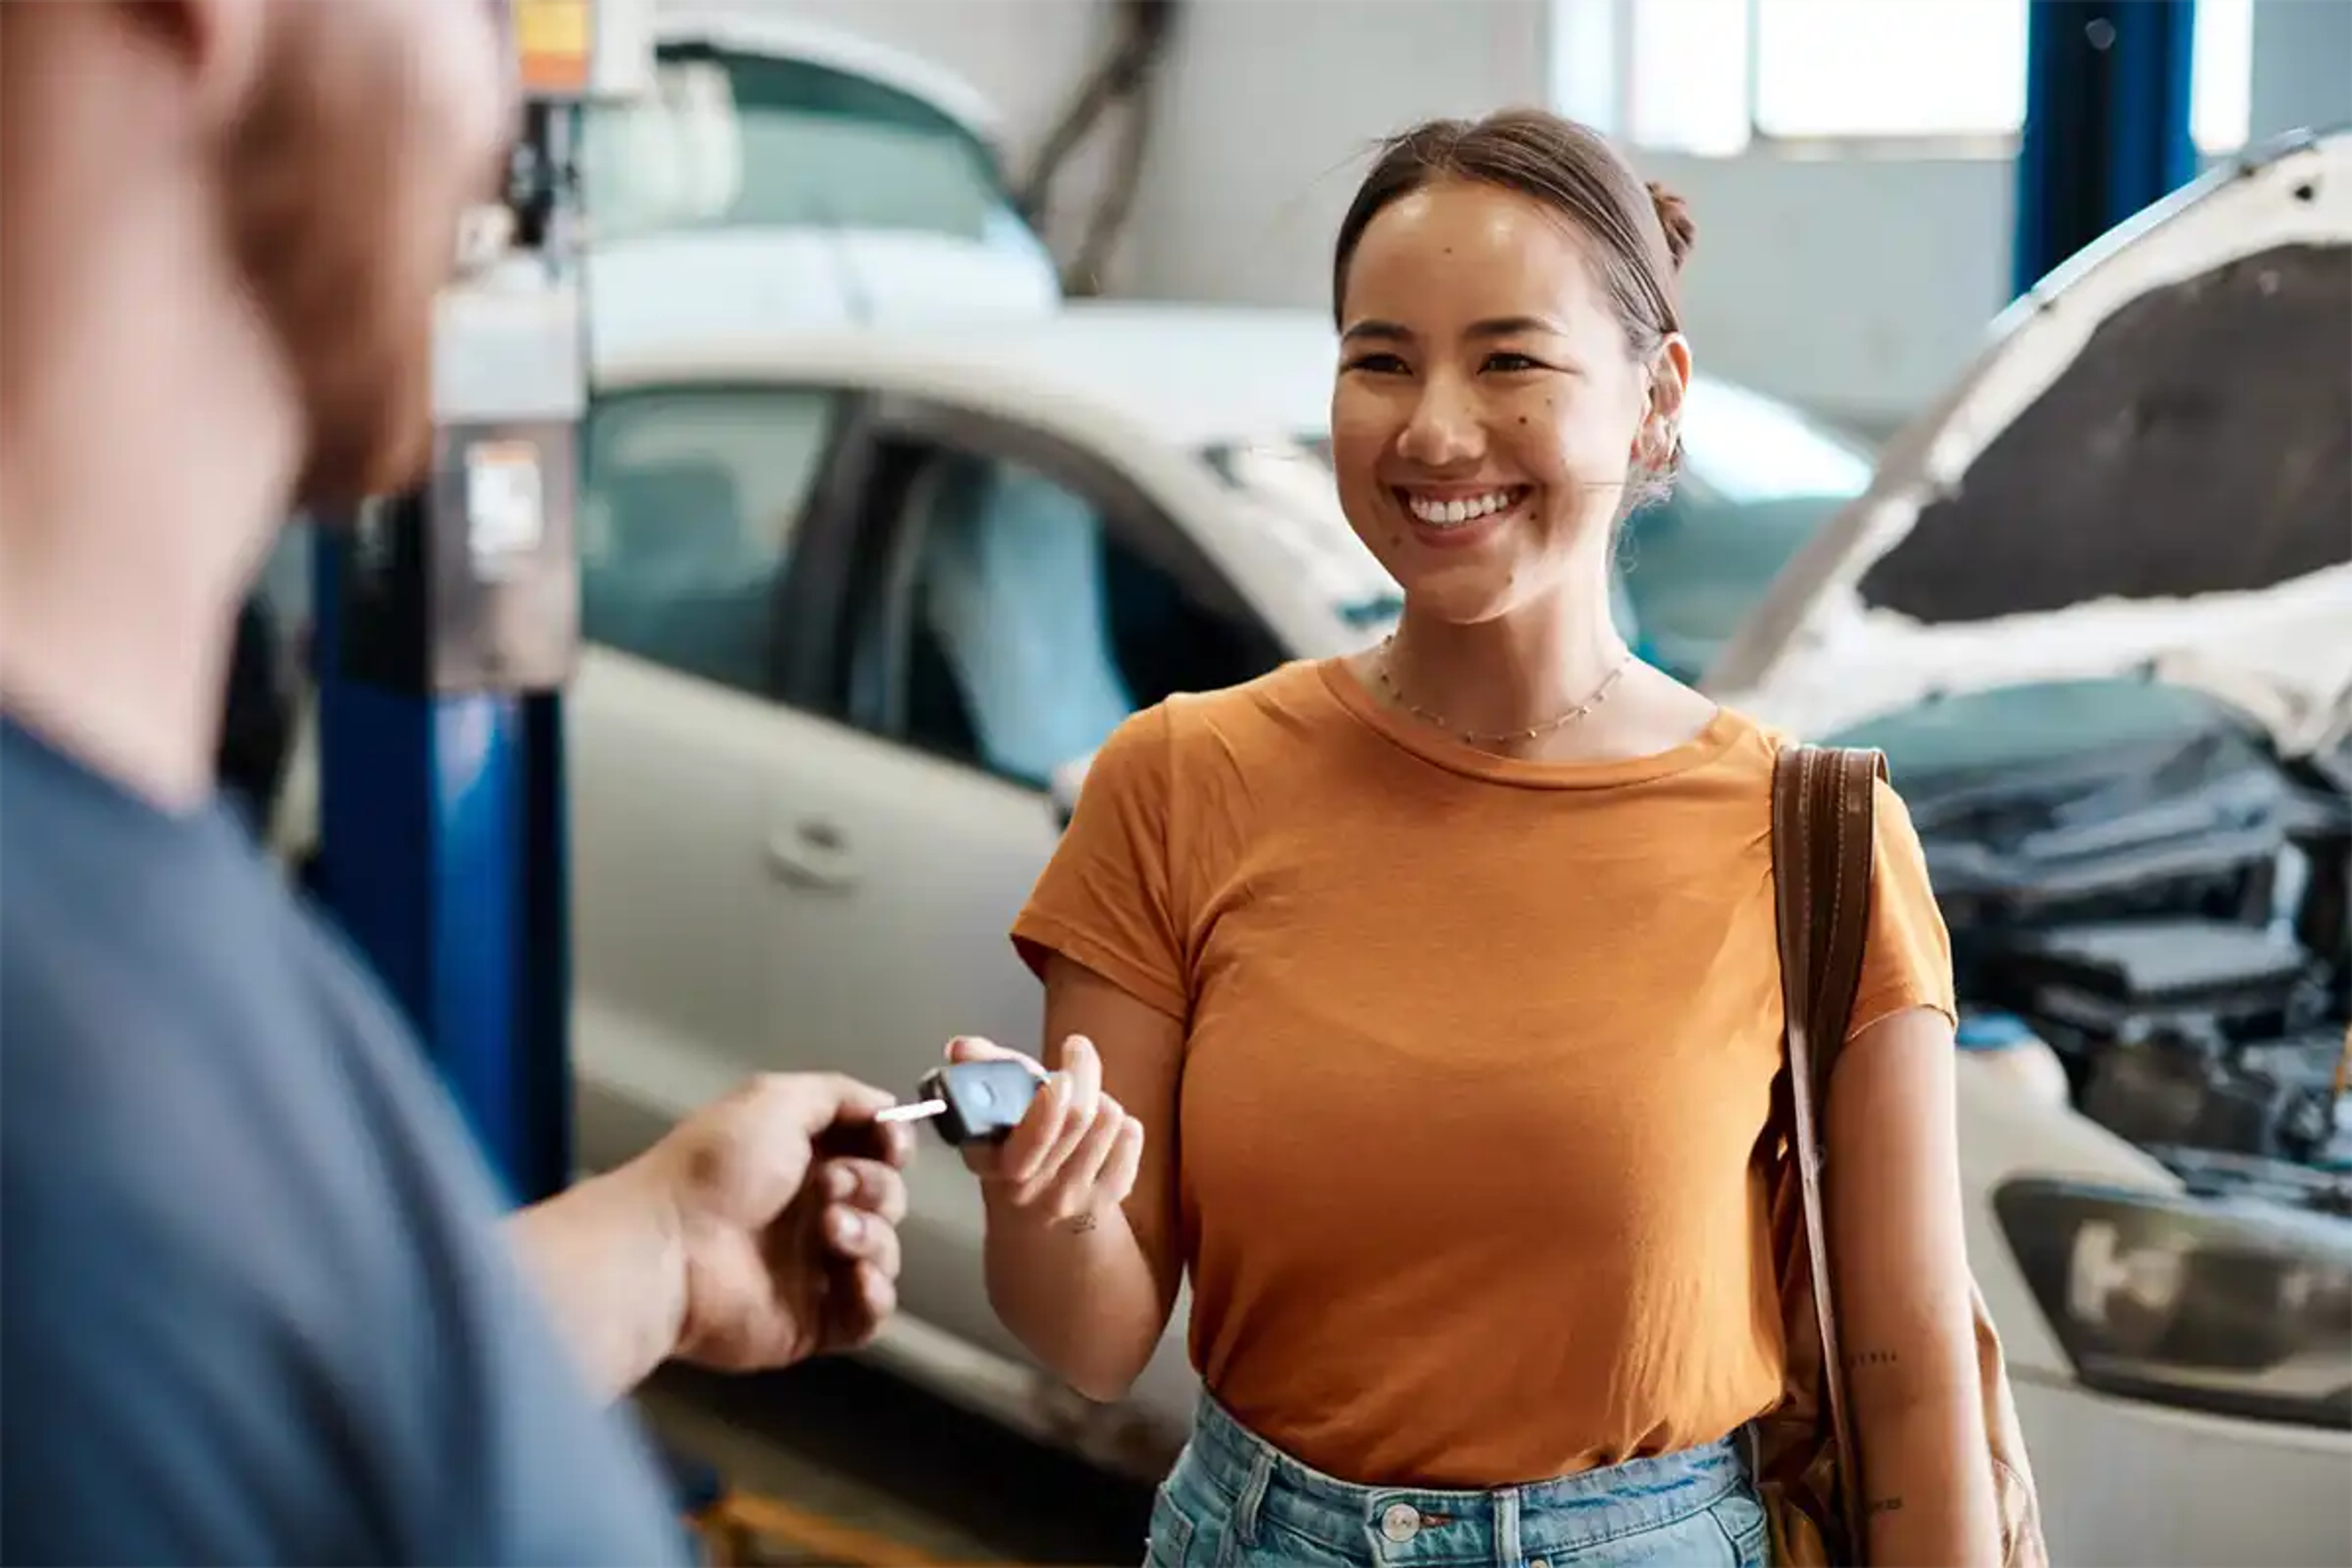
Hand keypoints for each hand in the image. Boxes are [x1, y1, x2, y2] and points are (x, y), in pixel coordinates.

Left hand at [637, 1072, 911, 1372]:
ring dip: (871, 1237)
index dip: (891, 1146)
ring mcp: (814, 1269)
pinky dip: (874, 1297)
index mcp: (802, 1159)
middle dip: (872, 1188)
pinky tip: (855, 1278)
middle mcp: (811, 1211)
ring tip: (829, 1233)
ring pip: (884, 1253)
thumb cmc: (715, 1169)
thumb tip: (888, 1108)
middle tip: (828, 1188)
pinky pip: (869, 1316)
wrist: (670, 1249)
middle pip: (887, 1198)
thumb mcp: (773, 1100)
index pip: (874, 1151)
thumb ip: (838, 1094)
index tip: (889, 1146)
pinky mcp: (813, 1321)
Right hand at [947, 1035, 1143, 1232]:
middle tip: (1076, 1052)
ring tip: (1086, 1100)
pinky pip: (1130, 1138)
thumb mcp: (988, 1113)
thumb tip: (961, 1047)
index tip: (1057, 1075)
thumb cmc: (1012, 1150)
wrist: (1031, 1221)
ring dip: (1100, 1098)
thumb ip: (979, 1071)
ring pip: (1108, 1119)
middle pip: (1077, 1115)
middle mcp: (1029, 1186)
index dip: (1050, 1102)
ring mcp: (1069, 1197)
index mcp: (992, 1162)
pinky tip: (1104, 1132)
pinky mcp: (1107, 1199)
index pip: (1032, 1134)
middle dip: (1081, 1073)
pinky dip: (1122, 1125)